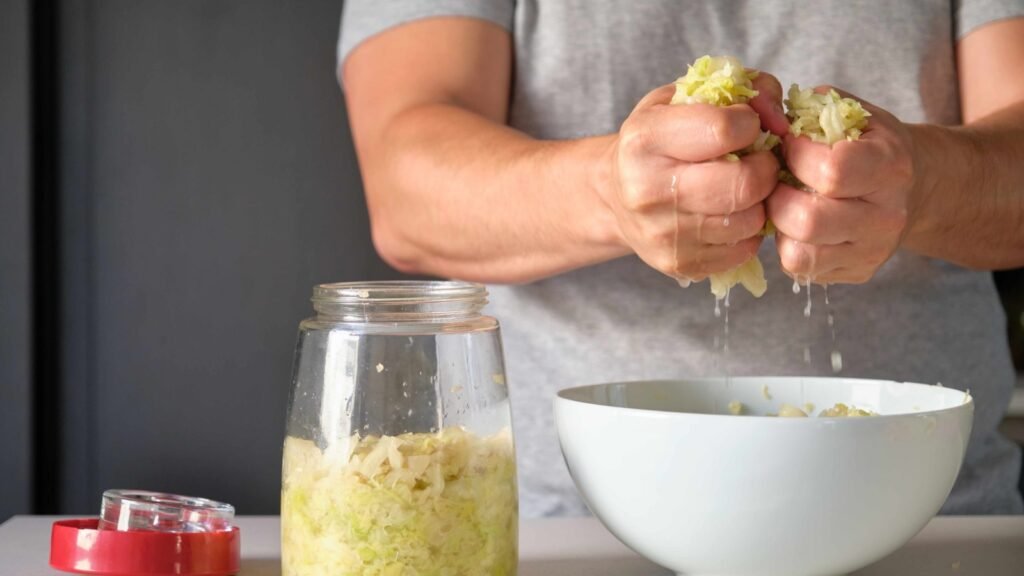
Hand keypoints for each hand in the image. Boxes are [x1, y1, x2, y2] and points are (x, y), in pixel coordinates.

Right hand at [602, 78, 781, 281]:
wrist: (615, 195)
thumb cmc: (659, 139)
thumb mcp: (686, 97)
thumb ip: (744, 91)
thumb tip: (780, 121)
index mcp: (644, 140)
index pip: (723, 129)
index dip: (749, 124)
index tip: (743, 126)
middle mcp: (646, 190)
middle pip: (743, 184)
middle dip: (765, 168)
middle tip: (758, 161)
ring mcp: (663, 234)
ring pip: (750, 220)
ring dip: (760, 201)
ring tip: (744, 187)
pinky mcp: (680, 265)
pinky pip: (744, 249)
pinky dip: (749, 230)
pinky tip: (731, 213)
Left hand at [767, 87, 914, 283]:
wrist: (914, 186)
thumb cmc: (869, 143)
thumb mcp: (851, 113)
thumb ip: (811, 110)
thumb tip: (765, 120)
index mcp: (890, 167)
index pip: (830, 171)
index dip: (796, 155)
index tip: (791, 145)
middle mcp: (886, 216)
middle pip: (808, 221)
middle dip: (778, 197)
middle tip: (778, 181)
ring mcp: (872, 251)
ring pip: (799, 254)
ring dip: (779, 226)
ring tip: (785, 203)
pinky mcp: (856, 273)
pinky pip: (801, 268)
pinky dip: (787, 245)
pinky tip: (796, 223)